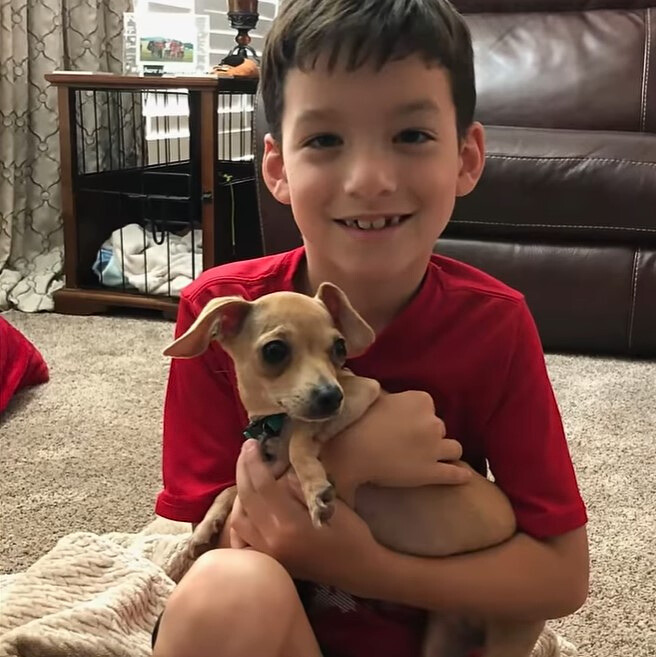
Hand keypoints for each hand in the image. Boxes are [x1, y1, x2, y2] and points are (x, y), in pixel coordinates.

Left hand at [231, 439, 382, 591]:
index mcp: (289, 525)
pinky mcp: (268, 560)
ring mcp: (267, 554)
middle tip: (246, 450)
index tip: (253, 443)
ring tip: (248, 474)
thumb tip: (280, 471)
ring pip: (238, 518)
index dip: (255, 461)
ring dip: (240, 493)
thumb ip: (301, 486)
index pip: (263, 486)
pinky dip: (241, 518)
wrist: (357, 570)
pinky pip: (242, 537)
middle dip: (243, 470)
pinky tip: (246, 506)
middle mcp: (272, 541)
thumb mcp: (331, 503)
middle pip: (246, 499)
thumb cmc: (351, 535)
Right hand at [321, 390, 470, 493]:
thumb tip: (383, 391)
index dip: (417, 418)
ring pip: (454, 448)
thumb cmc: (357, 422)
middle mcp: (433, 422)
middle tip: (410, 444)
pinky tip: (462, 477)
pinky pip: (455, 473)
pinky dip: (459, 474)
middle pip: (439, 428)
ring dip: (444, 452)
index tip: (405, 425)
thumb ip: (388, 395)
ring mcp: (435, 448)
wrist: (351, 451)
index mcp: (421, 400)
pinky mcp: (433, 472)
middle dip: (428, 435)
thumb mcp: (374, 398)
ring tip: (431, 459)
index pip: (428, 408)